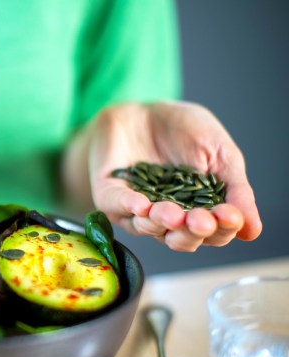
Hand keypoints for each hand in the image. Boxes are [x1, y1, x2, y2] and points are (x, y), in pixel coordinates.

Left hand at [66, 101, 261, 251]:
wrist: (143, 109)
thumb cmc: (184, 131)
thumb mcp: (220, 154)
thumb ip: (236, 189)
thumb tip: (253, 229)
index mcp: (198, 211)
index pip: (213, 232)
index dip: (222, 228)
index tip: (230, 216)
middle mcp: (167, 219)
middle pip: (182, 240)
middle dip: (192, 232)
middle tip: (200, 221)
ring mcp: (136, 211)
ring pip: (149, 228)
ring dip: (161, 222)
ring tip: (171, 213)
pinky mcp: (110, 196)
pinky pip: (117, 206)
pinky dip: (129, 206)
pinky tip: (141, 204)